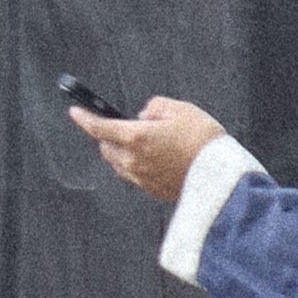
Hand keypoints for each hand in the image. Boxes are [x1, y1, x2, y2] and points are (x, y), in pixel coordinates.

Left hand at [71, 94, 224, 210]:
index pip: (99, 127)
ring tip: (143, 143)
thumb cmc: (204, 142)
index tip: (75, 112)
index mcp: (136, 137)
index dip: (84, 118)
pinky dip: (136, 165)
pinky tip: (155, 158)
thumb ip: (156, 107)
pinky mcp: (152, 190)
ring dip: (121, 152)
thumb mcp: (182, 109)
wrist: (222, 179)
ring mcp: (141, 178)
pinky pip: (134, 175)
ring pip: (118, 163)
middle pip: (106, 147)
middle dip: (108, 136)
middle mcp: (133, 160)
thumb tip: (146, 115)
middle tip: (123, 126)